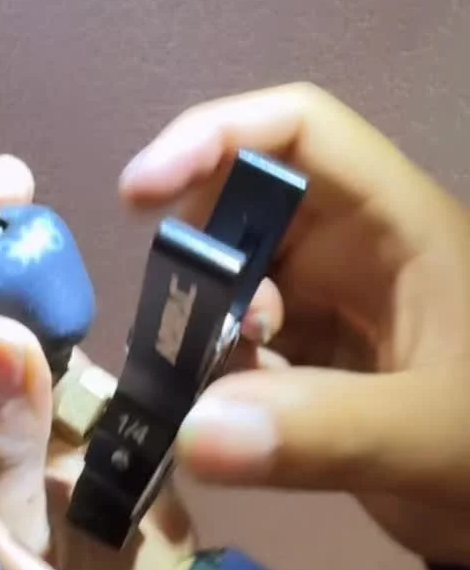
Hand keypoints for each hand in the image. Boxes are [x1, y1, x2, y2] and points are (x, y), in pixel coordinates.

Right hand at [119, 83, 469, 565]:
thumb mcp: (430, 435)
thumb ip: (324, 434)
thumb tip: (190, 433)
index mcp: (399, 228)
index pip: (300, 134)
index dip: (215, 137)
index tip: (139, 195)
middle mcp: (357, 256)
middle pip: (251, 210)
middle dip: (202, 261)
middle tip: (189, 337)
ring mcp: (335, 314)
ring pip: (239, 287)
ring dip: (203, 331)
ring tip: (203, 392)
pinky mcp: (319, 370)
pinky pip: (245, 354)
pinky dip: (217, 381)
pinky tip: (217, 424)